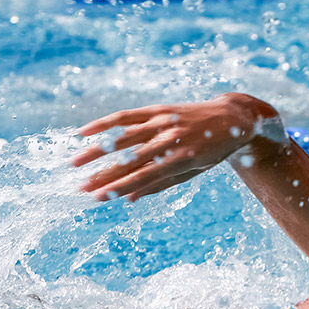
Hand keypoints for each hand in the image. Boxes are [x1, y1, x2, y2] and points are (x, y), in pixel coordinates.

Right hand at [71, 93, 278, 201]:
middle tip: (79, 187)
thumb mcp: (194, 172)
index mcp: (183, 158)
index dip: (119, 187)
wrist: (233, 119)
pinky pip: (127, 115)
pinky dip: (105, 123)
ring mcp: (164, 121)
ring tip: (75, 163)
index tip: (97, 197)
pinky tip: (84, 131)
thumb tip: (128, 199)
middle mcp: (172, 138)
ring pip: (123, 136)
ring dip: (97, 150)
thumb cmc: (213, 151)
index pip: (144, 176)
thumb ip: (160, 184)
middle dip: (103, 175)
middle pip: (130, 159)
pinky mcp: (158, 109)